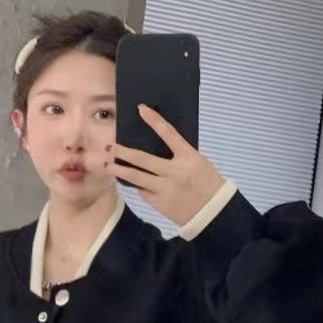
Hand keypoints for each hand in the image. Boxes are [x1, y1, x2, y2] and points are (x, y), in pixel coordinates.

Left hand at [110, 104, 224, 226]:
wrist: (213, 213)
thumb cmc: (208, 184)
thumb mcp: (198, 163)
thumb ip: (180, 155)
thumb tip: (158, 147)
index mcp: (188, 157)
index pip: (169, 134)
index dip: (154, 120)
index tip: (141, 109)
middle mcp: (175, 171)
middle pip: (142, 159)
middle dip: (123, 152)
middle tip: (110, 147)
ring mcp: (165, 188)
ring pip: (136, 177)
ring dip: (119, 170)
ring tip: (108, 165)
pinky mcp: (160, 203)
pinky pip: (143, 191)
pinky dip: (136, 185)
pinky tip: (129, 182)